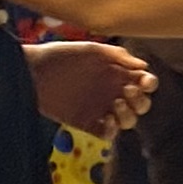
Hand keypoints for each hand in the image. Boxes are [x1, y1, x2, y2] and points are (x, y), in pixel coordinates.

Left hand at [27, 39, 155, 135]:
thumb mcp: (91, 50)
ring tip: (115, 104)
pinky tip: (105, 119)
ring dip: (129, 115)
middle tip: (126, 91)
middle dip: (141, 101)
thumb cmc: (61, 55)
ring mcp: (100, 109)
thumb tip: (143, 66)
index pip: (145, 83)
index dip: (150, 84)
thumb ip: (118, 56)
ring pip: (129, 121)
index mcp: (117, 73)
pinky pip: (108, 134)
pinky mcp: (87, 123)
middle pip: (141, 105)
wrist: (32, 72)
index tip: (143, 82)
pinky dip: (112, 130)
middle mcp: (112, 92)